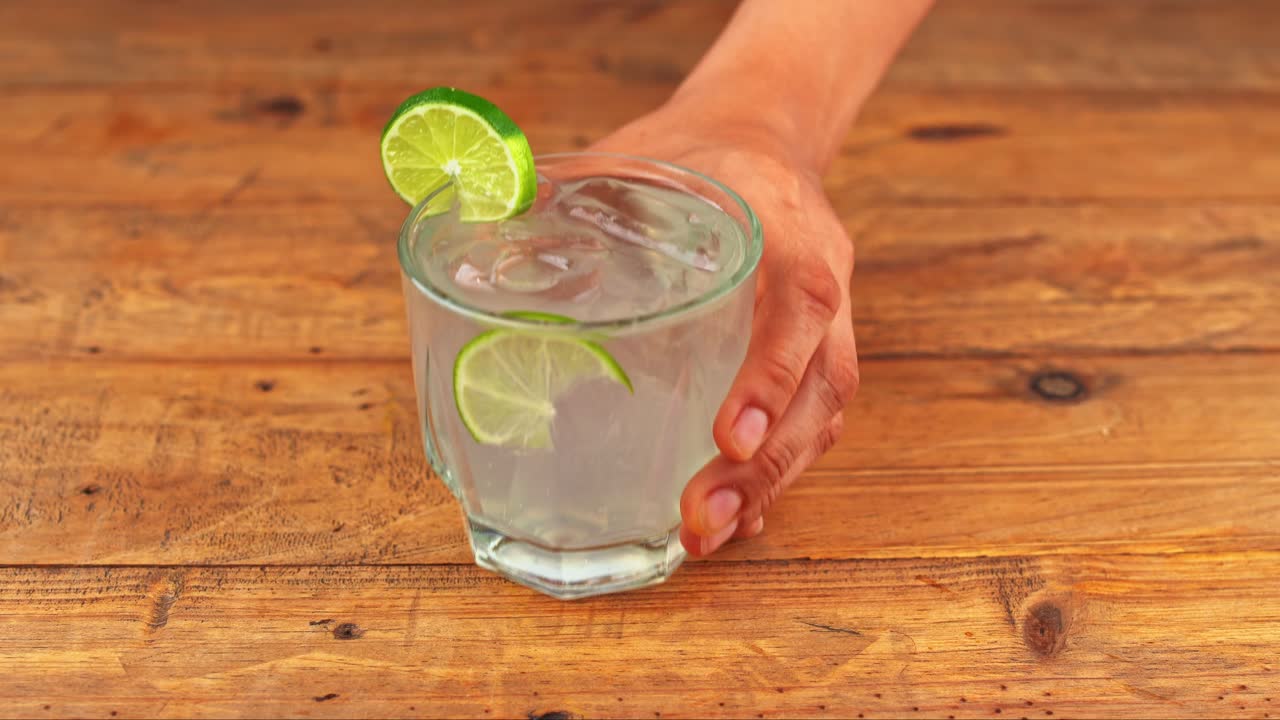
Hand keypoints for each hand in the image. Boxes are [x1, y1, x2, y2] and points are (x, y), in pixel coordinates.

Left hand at [592, 101, 859, 556]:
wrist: (760, 132)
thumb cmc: (696, 152)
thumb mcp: (641, 154)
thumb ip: (571, 188)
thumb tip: (478, 220)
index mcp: (788, 227)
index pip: (801, 304)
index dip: (772, 373)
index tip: (729, 439)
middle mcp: (823, 281)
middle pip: (822, 387)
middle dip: (766, 466)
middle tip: (701, 519)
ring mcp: (829, 324)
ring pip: (821, 418)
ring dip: (769, 485)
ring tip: (706, 535)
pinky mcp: (814, 353)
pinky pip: (811, 423)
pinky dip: (776, 476)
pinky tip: (735, 518)